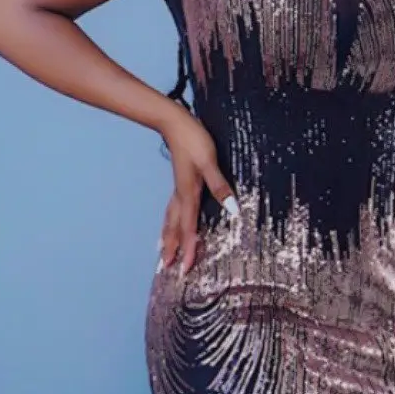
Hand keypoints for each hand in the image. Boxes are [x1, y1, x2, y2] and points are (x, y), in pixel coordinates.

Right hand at [157, 109, 237, 276]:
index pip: (189, 228)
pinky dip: (169, 224)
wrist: (174, 123)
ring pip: (170, 221)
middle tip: (166, 270)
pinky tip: (169, 225)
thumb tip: (232, 209)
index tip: (186, 269)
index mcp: (188, 194)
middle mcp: (181, 195)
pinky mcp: (179, 183)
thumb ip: (219, 186)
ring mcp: (178, 189)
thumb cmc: (193, 140)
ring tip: (162, 255)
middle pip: (175, 229)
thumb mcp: (209, 161)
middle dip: (172, 250)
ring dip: (167, 239)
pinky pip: (172, 210)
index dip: (188, 249)